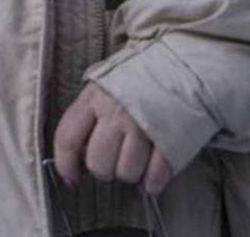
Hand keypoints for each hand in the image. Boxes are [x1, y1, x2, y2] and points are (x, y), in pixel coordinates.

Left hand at [52, 82, 172, 195]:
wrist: (183, 66)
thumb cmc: (139, 81)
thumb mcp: (103, 87)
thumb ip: (87, 116)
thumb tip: (77, 154)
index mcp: (93, 97)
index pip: (67, 138)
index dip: (66, 165)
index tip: (71, 178)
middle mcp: (115, 112)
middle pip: (98, 163)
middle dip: (103, 171)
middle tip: (112, 163)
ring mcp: (143, 126)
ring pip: (126, 172)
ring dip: (130, 175)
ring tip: (135, 163)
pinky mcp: (169, 138)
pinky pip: (155, 175)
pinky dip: (152, 183)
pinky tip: (151, 177)